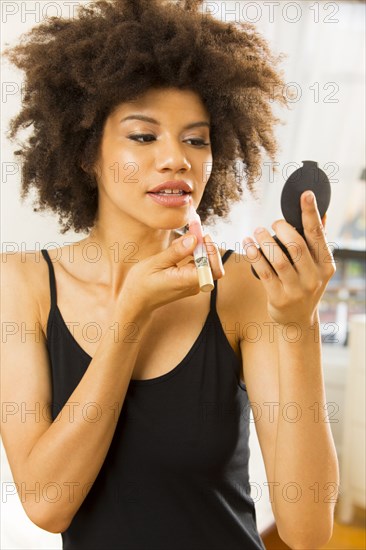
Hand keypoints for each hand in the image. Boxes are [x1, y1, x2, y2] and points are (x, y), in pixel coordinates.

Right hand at [120, 233, 224, 314]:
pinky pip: (197, 264)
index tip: (200, 236)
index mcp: (186, 281)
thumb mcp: (155, 263)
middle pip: (212, 263)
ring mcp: (192, 284)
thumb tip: (194, 239)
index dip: (212, 251)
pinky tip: (176, 249)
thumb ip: (176, 252)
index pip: (213, 269)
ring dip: (195, 247)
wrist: (135, 301)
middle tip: (191, 230)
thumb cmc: (141, 284)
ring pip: (205, 262)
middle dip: (204, 245)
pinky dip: (190, 253)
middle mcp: (193, 285)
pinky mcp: (189, 281)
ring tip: (176, 243)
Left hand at [243, 190, 335, 326]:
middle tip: (273, 223)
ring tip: (257, 231)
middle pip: (297, 245)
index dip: (311, 213)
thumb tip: (322, 213)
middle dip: (282, 228)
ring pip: (278, 259)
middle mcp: (314, 277)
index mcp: (326, 265)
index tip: (305, 195)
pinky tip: (248, 245)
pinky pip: (264, 272)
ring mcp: (297, 289)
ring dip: (264, 241)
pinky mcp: (279, 298)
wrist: (298, 320)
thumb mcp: (317, 267)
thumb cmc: (305, 285)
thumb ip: (317, 241)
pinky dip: (254, 256)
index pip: (318, 234)